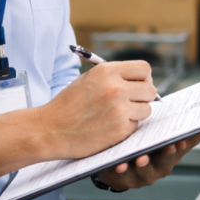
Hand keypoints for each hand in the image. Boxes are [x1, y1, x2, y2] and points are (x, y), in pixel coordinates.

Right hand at [38, 61, 156, 159]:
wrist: (49, 130)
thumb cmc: (68, 105)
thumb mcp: (88, 80)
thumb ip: (113, 76)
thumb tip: (140, 80)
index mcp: (107, 71)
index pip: (144, 69)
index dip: (144, 78)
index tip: (139, 86)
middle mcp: (115, 88)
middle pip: (150, 89)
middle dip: (143, 97)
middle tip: (132, 103)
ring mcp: (119, 109)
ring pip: (147, 109)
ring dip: (136, 114)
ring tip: (117, 116)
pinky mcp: (119, 129)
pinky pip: (136, 126)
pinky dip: (126, 128)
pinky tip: (109, 127)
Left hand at [96, 133, 199, 190]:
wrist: (123, 167)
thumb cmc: (149, 150)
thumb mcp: (167, 142)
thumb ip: (187, 135)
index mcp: (170, 157)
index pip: (179, 150)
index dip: (182, 146)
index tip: (182, 140)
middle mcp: (159, 169)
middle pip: (164, 163)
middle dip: (166, 156)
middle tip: (167, 147)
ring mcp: (142, 176)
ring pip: (144, 173)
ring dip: (143, 166)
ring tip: (141, 159)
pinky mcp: (123, 180)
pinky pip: (122, 176)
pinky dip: (121, 170)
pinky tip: (119, 164)